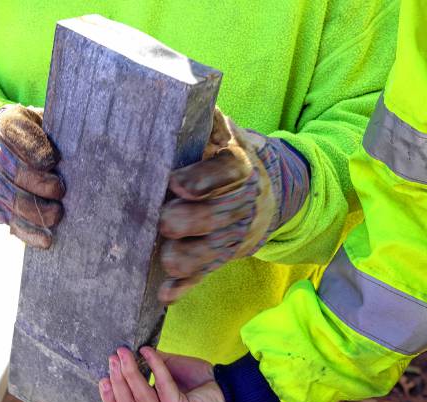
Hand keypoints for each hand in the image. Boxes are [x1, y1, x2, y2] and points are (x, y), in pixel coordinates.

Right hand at [0, 104, 64, 248]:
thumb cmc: (34, 134)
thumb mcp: (43, 121)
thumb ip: (59, 130)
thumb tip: (88, 147)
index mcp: (6, 125)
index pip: (14, 133)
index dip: (34, 148)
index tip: (54, 160)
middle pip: (12, 170)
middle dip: (38, 183)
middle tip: (60, 190)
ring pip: (9, 198)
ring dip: (34, 210)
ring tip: (57, 215)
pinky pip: (9, 221)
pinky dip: (28, 232)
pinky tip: (46, 240)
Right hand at [99, 347, 231, 401]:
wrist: (232, 393)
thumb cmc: (202, 383)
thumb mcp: (170, 372)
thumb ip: (151, 367)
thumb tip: (133, 352)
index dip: (108, 398)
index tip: (102, 376)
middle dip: (116, 379)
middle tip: (113, 356)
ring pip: (137, 397)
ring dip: (129, 371)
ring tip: (124, 352)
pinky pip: (160, 386)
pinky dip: (154, 366)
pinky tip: (150, 351)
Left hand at [158, 108, 308, 303]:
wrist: (265, 194)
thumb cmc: (228, 157)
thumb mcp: (225, 132)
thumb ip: (207, 119)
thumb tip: (171, 85)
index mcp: (240, 166)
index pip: (227, 172)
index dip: (202, 179)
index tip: (175, 183)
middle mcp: (242, 203)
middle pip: (215, 217)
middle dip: (185, 221)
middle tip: (161, 219)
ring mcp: (234, 234)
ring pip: (210, 252)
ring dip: (184, 257)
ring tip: (163, 255)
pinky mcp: (224, 256)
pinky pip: (205, 274)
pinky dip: (185, 286)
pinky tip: (165, 292)